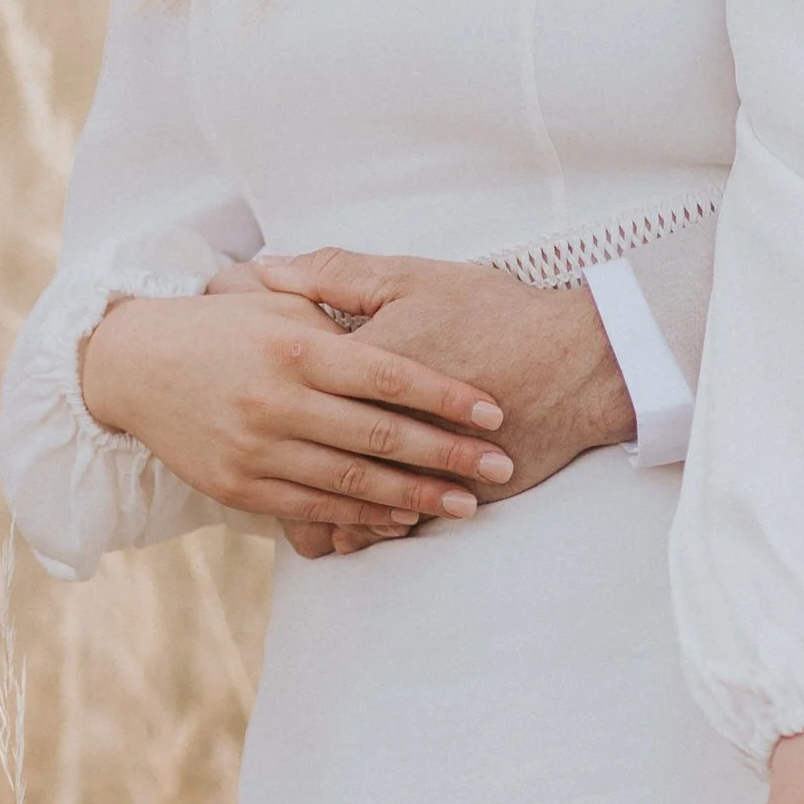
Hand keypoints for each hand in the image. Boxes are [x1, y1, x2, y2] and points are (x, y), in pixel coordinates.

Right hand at [78, 284, 512, 539]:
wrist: (133, 365)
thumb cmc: (222, 326)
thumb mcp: (278, 302)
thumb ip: (339, 309)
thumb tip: (405, 318)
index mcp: (296, 347)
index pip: (389, 375)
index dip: (446, 396)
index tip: (494, 412)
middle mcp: (277, 400)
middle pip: (381, 434)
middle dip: (449, 454)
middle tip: (500, 465)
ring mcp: (256, 448)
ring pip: (352, 480)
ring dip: (416, 496)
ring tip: (467, 502)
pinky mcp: (238, 487)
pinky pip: (313, 508)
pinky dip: (363, 515)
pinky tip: (402, 518)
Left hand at [251, 250, 635, 559]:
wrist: (580, 361)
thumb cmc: (497, 311)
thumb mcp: (414, 277)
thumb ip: (337, 274)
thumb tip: (267, 269)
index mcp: (364, 360)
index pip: (291, 385)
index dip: (251, 402)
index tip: (222, 408)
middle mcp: (384, 416)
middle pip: (308, 451)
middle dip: (268, 461)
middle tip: (234, 462)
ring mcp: (419, 463)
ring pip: (348, 500)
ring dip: (319, 513)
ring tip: (294, 520)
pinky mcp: (451, 492)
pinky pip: (396, 522)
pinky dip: (370, 529)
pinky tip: (351, 535)